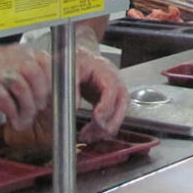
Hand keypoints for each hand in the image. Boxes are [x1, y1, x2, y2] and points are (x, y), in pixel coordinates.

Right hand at [0, 45, 51, 130]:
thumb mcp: (16, 66)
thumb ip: (36, 75)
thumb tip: (61, 92)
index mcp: (23, 52)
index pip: (46, 61)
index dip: (52, 81)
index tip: (52, 97)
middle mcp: (11, 56)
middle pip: (35, 73)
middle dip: (39, 96)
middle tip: (37, 109)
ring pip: (20, 86)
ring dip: (26, 107)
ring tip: (24, 118)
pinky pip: (2, 97)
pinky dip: (11, 110)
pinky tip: (12, 117)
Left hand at [18, 26, 129, 140]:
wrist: (80, 56)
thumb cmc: (76, 60)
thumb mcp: (70, 68)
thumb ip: (71, 86)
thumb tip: (73, 108)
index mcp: (106, 71)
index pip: (113, 89)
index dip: (106, 106)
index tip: (96, 119)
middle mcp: (115, 82)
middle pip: (122, 105)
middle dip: (109, 123)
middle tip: (92, 134)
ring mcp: (115, 92)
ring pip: (119, 114)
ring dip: (105, 129)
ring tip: (87, 136)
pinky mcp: (111, 101)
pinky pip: (112, 117)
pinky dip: (102, 128)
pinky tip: (90, 133)